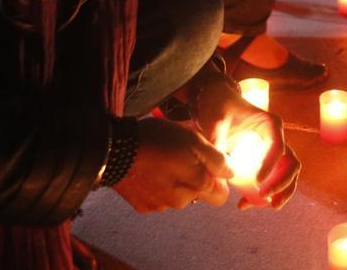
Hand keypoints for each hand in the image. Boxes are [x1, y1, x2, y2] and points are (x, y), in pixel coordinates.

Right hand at [113, 117, 231, 212]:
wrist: (116, 150)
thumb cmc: (159, 141)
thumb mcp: (194, 140)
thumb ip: (217, 159)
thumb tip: (231, 172)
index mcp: (197, 186)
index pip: (220, 196)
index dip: (218, 180)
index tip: (208, 165)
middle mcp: (181, 202)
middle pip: (197, 195)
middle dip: (194, 179)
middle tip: (182, 156)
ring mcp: (160, 206)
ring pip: (177, 196)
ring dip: (174, 182)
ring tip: (163, 160)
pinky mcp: (142, 206)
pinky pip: (157, 197)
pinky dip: (157, 186)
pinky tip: (149, 170)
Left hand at [194, 81, 300, 209]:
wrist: (219, 104)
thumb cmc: (220, 108)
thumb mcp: (216, 121)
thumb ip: (218, 140)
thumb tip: (220, 166)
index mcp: (271, 124)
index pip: (278, 147)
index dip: (271, 166)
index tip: (258, 182)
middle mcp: (277, 137)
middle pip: (291, 163)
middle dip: (283, 183)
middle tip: (265, 196)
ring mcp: (274, 150)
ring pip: (288, 174)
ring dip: (282, 192)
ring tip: (270, 206)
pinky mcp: (267, 161)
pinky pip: (274, 179)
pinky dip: (266, 193)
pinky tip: (245, 204)